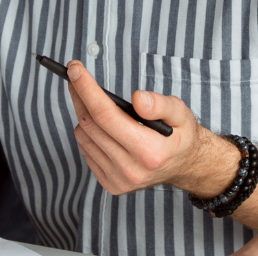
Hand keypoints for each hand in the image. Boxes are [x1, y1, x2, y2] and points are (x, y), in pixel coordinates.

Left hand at [66, 60, 228, 195]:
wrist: (183, 167)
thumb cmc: (180, 134)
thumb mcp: (181, 113)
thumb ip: (160, 104)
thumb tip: (137, 98)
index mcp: (149, 152)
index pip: (107, 116)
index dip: (87, 90)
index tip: (74, 70)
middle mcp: (130, 170)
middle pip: (90, 126)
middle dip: (80, 96)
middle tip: (75, 75)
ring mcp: (118, 180)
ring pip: (84, 138)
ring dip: (83, 114)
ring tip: (89, 100)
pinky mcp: (110, 184)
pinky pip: (86, 151)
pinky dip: (88, 133)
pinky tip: (99, 125)